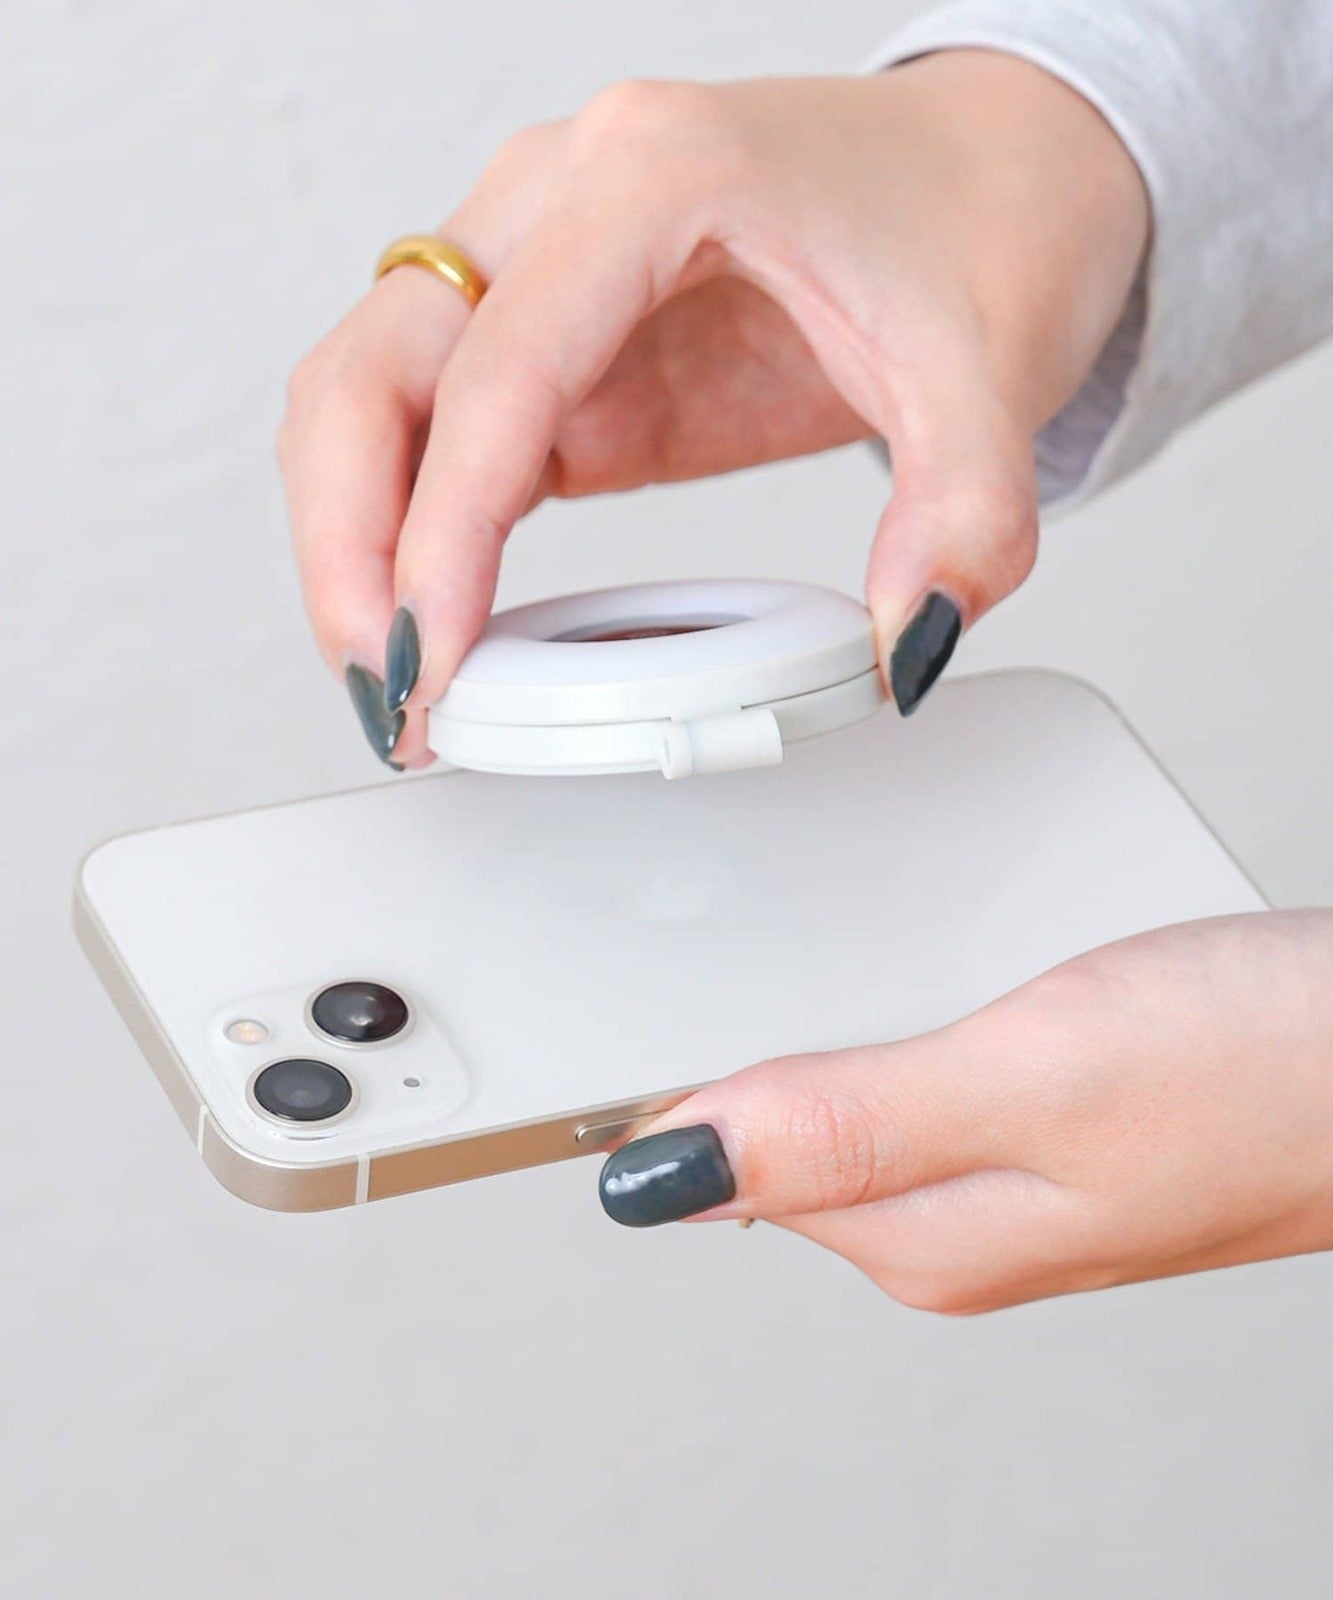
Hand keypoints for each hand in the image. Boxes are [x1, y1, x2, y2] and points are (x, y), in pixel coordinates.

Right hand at [278, 53, 1146, 765]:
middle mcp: (565, 193)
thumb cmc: (976, 225)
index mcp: (659, 174)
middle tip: (384, 683)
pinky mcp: (555, 334)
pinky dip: (407, 521)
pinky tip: (433, 612)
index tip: (435, 657)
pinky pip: (431, 421)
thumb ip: (963, 516)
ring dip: (351, 533)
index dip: (445, 528)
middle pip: (374, 364)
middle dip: (349, 539)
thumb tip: (906, 645)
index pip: (500, 367)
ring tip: (388, 669)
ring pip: (368, 386)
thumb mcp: (991, 375)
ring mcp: (542, 257)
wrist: (991, 172)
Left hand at [598, 912, 1332, 1312]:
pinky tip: (892, 954)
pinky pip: (918, 1060)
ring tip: (756, 941)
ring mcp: (1004, 1165)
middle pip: (774, 1133)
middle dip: (716, 1049)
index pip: (723, 1166)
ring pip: (846, 1089)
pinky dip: (885, 1003)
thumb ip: (849, 1123)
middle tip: (665, 947)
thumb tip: (666, 1177)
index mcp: (923, 1233)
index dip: (645, 1085)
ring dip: (803, 1019)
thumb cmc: (1266, 1068)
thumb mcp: (1033, 1081)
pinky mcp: (1050, 1111)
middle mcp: (952, 1217)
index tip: (591, 1009)